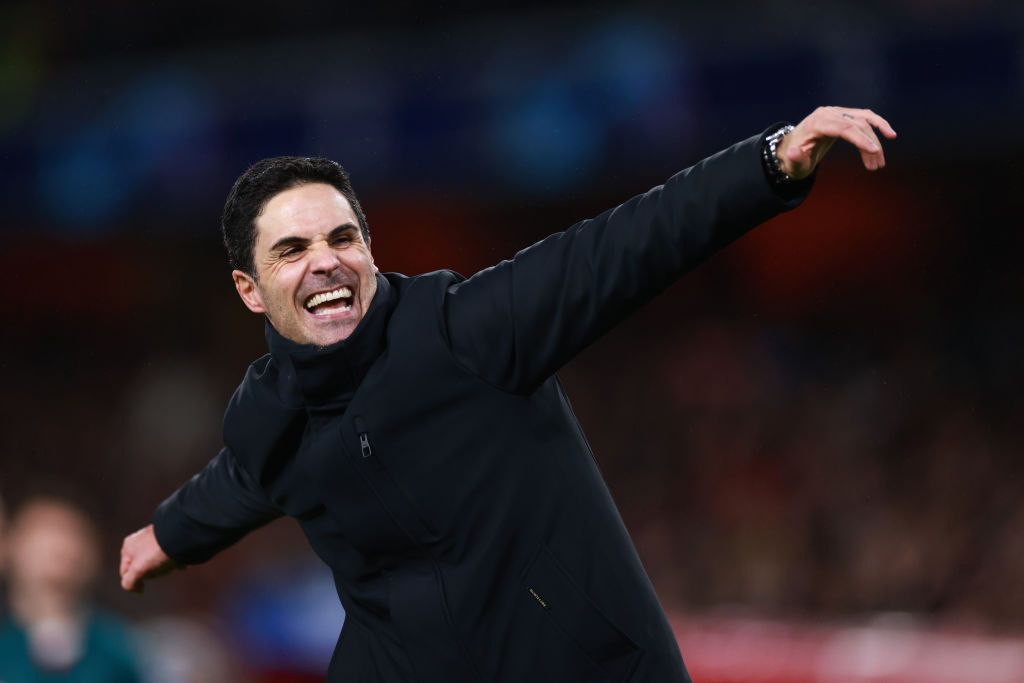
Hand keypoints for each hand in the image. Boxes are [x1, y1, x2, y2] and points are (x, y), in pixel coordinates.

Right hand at [120, 524, 180, 592]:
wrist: (181, 536)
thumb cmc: (156, 552)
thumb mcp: (137, 570)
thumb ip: (129, 582)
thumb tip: (134, 588)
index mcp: (128, 546)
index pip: (125, 572)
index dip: (134, 581)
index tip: (143, 586)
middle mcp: (141, 540)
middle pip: (143, 566)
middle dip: (152, 572)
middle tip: (158, 570)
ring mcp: (156, 539)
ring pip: (158, 561)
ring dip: (165, 566)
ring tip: (171, 564)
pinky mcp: (171, 539)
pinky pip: (172, 555)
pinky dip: (176, 561)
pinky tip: (180, 562)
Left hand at [775, 106, 896, 178]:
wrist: (791, 148)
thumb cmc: (793, 159)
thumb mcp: (792, 164)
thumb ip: (794, 159)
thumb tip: (794, 153)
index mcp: (816, 123)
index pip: (843, 128)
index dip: (861, 139)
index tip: (875, 151)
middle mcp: (827, 113)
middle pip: (856, 125)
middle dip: (870, 145)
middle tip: (877, 166)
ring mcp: (836, 112)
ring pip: (863, 121)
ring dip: (875, 140)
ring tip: (879, 162)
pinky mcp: (842, 115)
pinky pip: (864, 118)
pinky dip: (877, 125)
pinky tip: (889, 134)